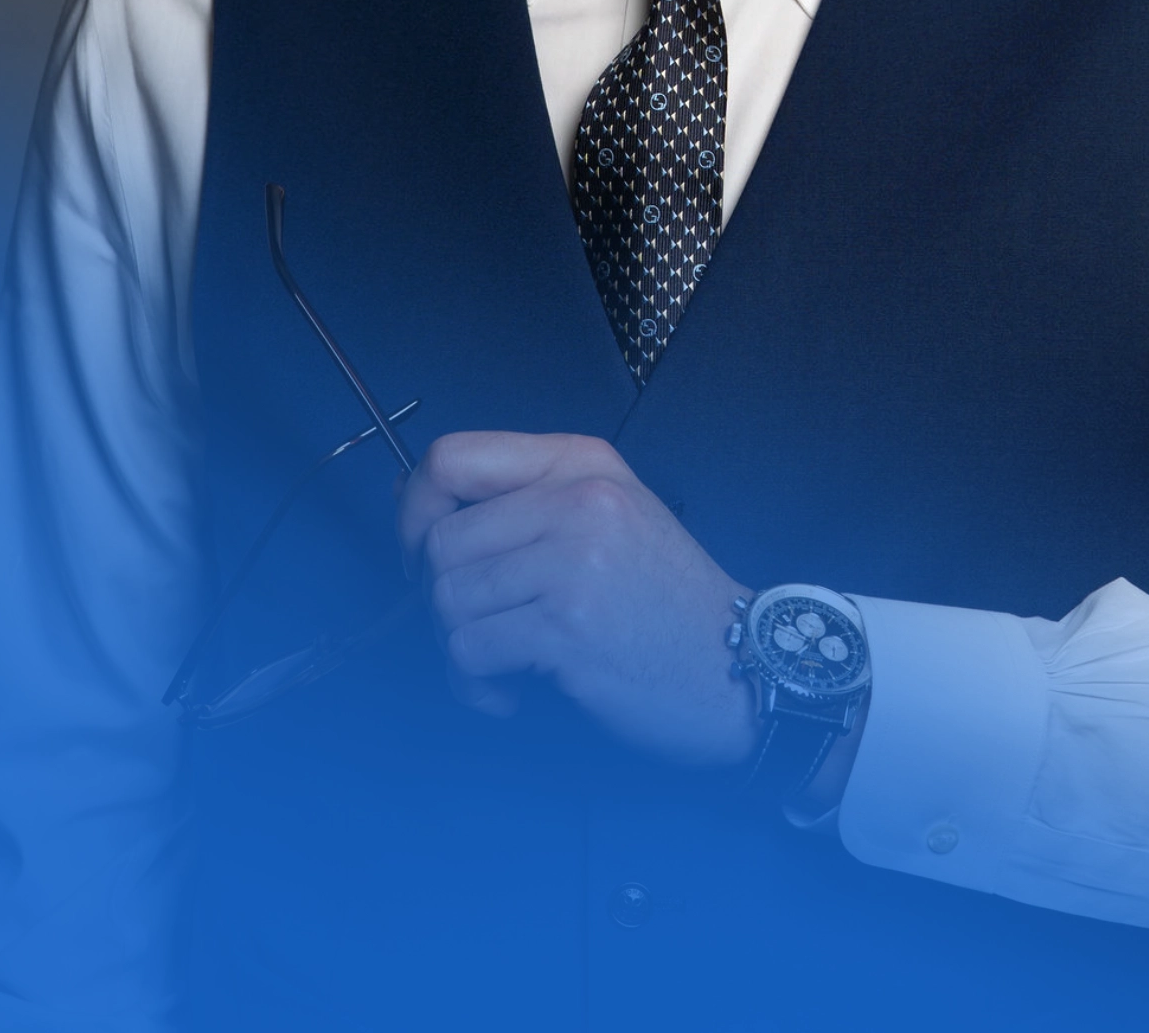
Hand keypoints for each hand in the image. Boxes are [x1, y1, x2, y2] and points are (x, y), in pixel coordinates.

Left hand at [396, 431, 757, 767]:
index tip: (426, 553)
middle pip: (440, 541)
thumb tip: (407, 496)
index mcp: (581, 462)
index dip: (416, 510)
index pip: (450, 457)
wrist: (740, 666)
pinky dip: (477, 686)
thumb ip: (519, 499)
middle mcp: (578, 499)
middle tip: (483, 627)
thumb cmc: (663, 599)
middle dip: (440, 599)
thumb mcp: (604, 517)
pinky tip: (515, 692)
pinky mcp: (569, 627)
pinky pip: (470, 652)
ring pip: (447, 600)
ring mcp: (574, 561)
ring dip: (460, 648)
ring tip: (506, 663)